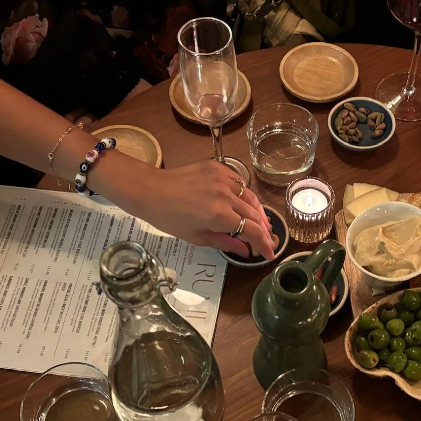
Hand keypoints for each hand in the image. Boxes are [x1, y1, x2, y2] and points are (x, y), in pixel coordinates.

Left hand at [129, 161, 275, 259]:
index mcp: (220, 216)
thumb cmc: (169, 218)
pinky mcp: (218, 167)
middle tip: (266, 239)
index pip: (253, 231)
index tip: (269, 253)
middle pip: (255, 214)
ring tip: (261, 222)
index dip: (264, 244)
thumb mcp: (196, 237)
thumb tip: (245, 251)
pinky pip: (240, 182)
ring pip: (251, 197)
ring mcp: (223, 178)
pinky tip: (244, 203)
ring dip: (258, 211)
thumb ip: (224, 242)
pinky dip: (245, 194)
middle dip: (264, 229)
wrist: (151, 190)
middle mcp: (226, 195)